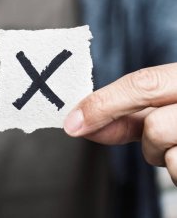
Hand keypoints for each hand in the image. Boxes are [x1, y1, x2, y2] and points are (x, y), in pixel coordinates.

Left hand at [64, 63, 176, 185]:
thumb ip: (128, 110)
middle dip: (147, 137)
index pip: (142, 83)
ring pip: (166, 154)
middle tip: (160, 133)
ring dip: (164, 155)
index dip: (103, 103)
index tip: (72, 123)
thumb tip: (82, 121)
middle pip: (154, 126)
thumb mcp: (166, 100)